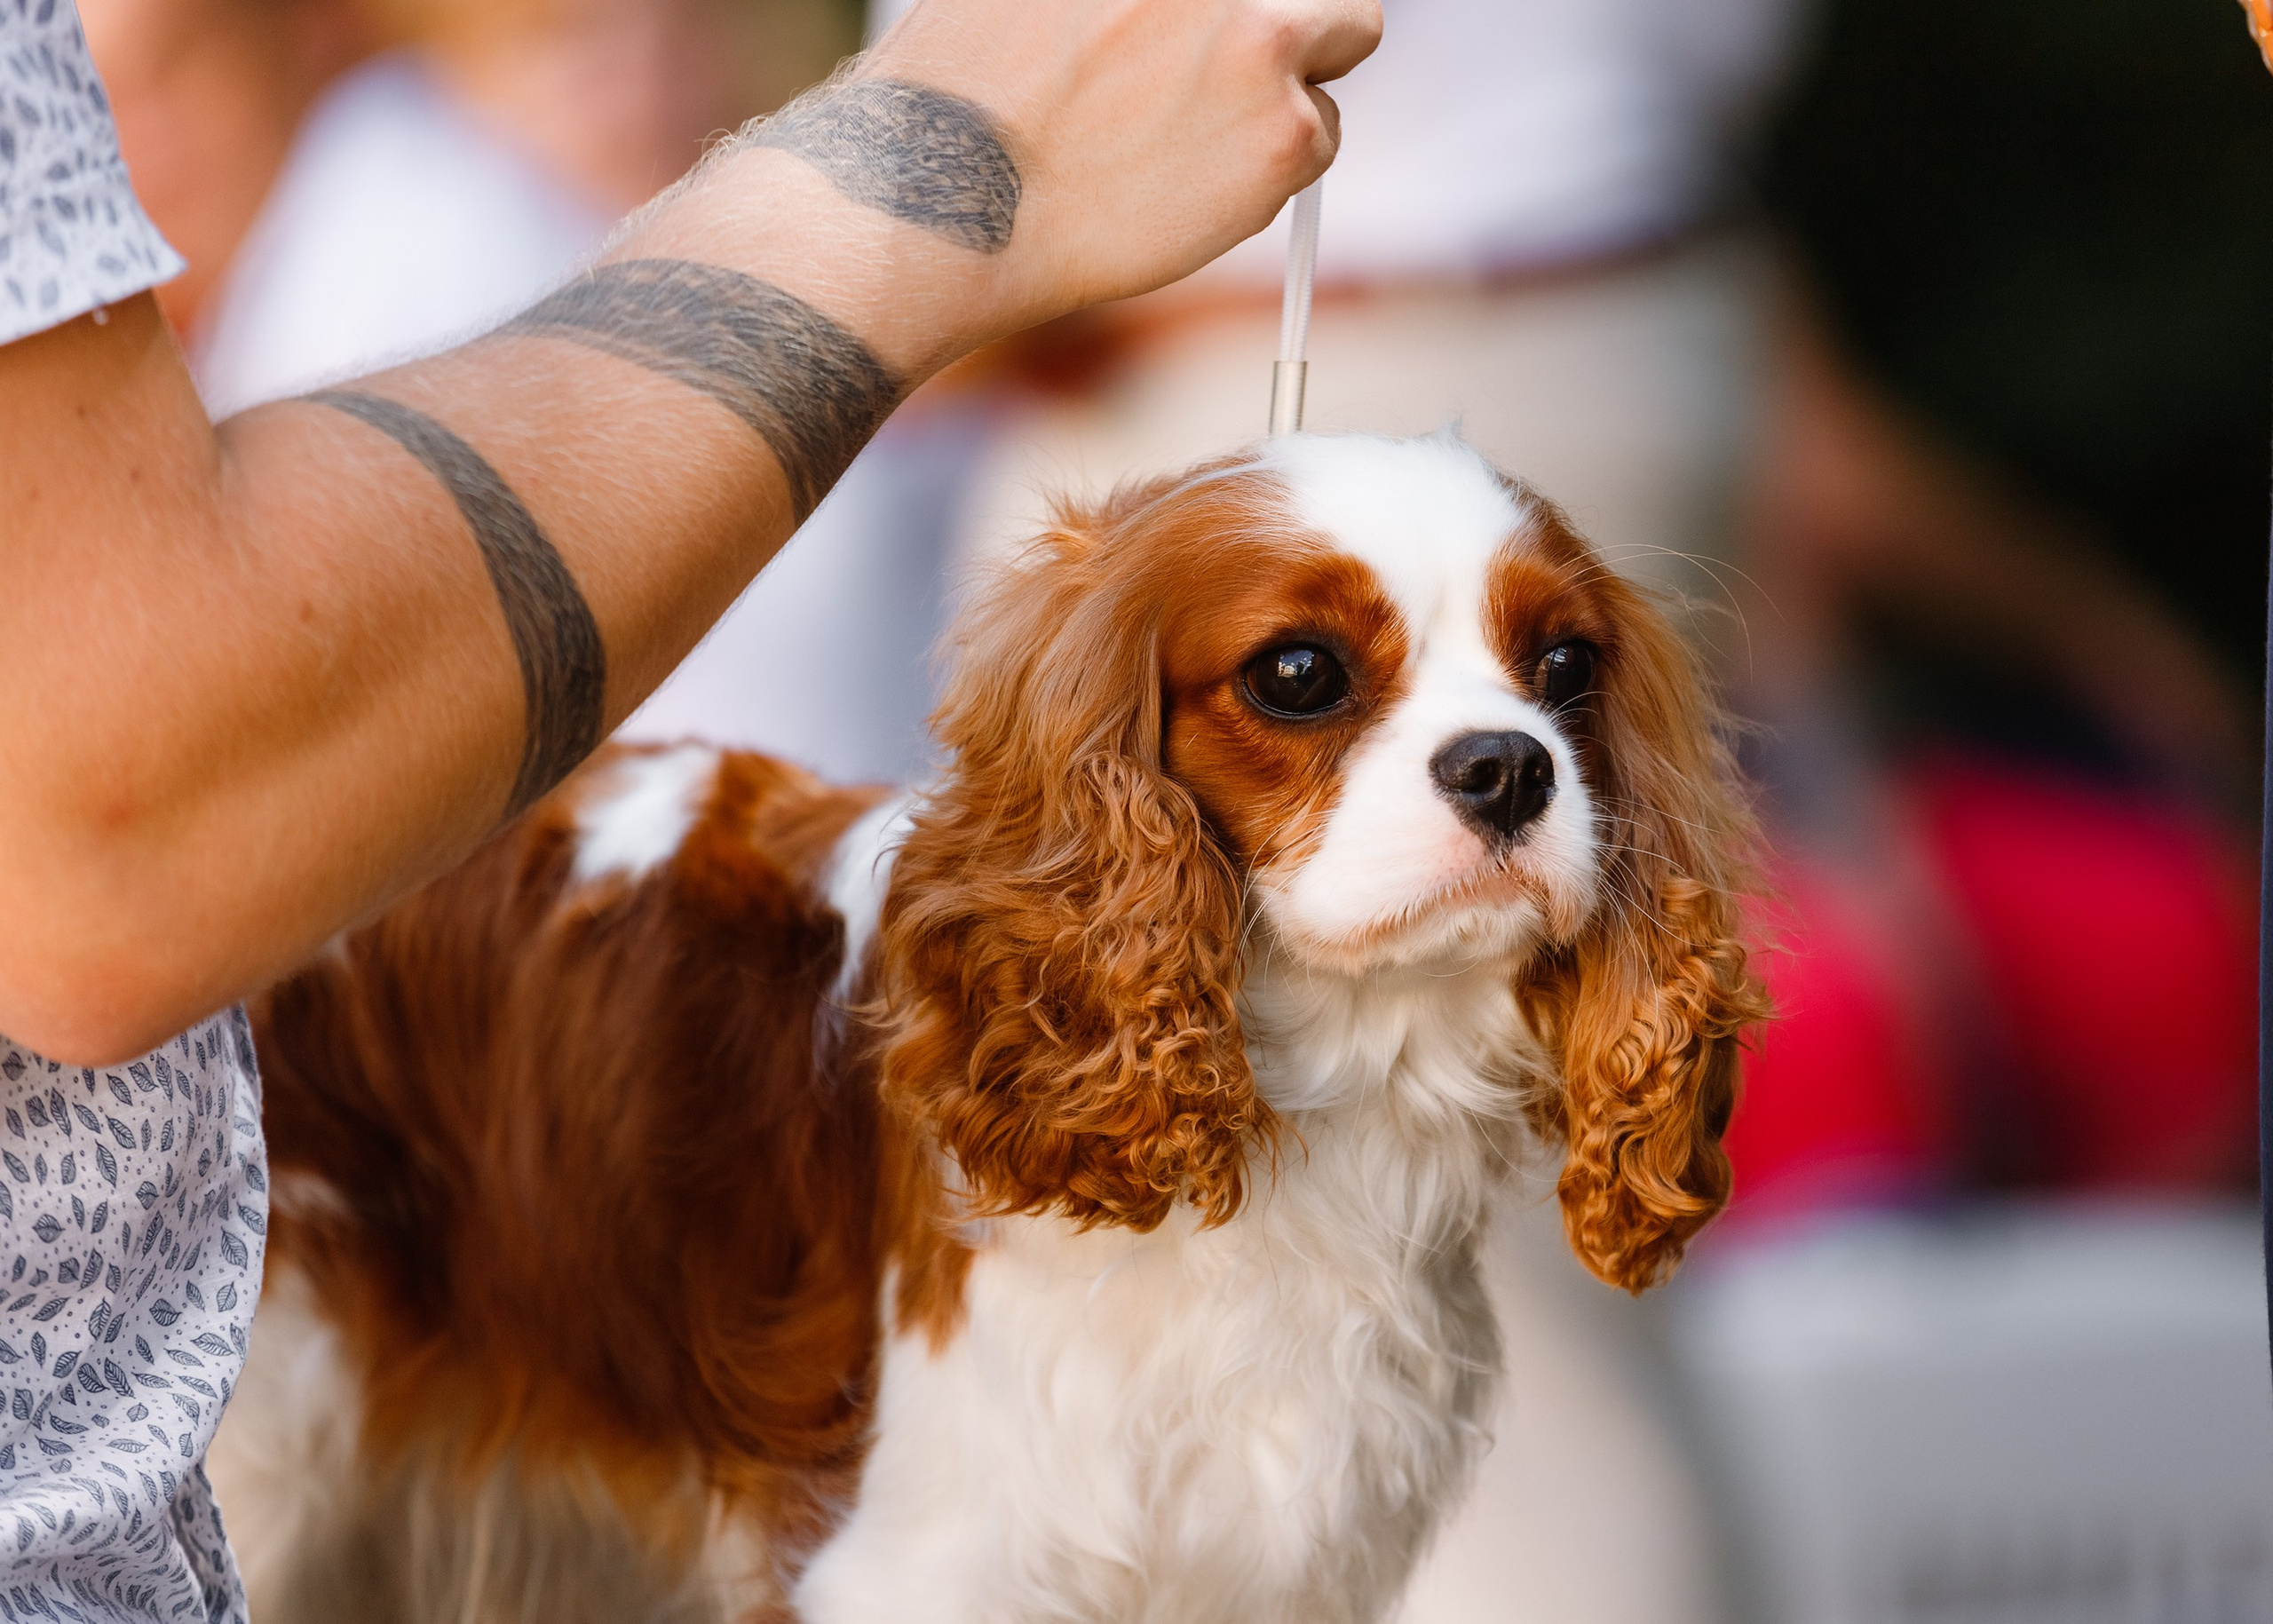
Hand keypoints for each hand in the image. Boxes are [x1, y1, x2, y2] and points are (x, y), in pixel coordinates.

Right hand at [867, 0, 1378, 325]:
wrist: (946, 193)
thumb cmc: (964, 87)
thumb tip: (1178, 8)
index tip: (1223, 21)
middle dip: (1292, 11)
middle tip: (1227, 64)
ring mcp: (1269, 33)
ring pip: (1340, 40)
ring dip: (1287, 81)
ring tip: (1185, 131)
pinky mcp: (1289, 129)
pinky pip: (1322, 136)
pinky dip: (1273, 164)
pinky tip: (1186, 178)